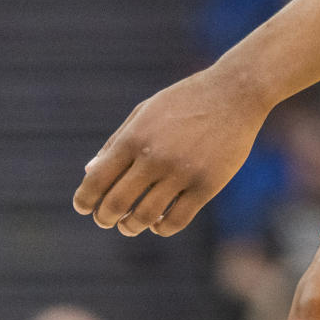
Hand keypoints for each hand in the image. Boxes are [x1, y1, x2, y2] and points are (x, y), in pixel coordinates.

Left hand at [72, 64, 267, 236]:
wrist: (236, 92)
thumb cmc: (186, 100)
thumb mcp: (146, 111)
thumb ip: (116, 141)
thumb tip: (89, 173)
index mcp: (136, 136)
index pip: (96, 181)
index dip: (84, 201)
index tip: (83, 207)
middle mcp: (155, 156)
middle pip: (115, 204)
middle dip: (104, 217)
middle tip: (106, 219)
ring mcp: (182, 172)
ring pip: (144, 217)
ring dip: (130, 226)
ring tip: (130, 224)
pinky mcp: (206, 185)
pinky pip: (175, 221)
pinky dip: (160, 227)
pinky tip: (158, 222)